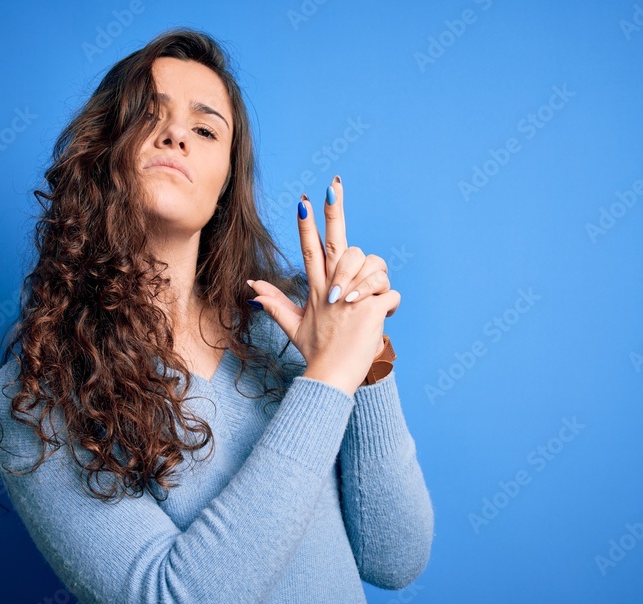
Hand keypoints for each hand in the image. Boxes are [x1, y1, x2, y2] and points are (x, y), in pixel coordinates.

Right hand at [248, 176, 400, 395]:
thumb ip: (274, 303)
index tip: (304, 201)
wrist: (331, 377)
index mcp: (316, 289)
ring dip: (376, 277)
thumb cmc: (317, 353)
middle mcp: (332, 288)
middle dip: (333, 213)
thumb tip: (251, 286)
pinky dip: (391, 303)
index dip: (307, 225)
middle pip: (334, 243)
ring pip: (372, 264)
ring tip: (369, 299)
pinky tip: (383, 316)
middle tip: (334, 186)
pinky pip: (391, 292)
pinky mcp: (372, 307)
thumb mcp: (293, 327)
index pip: (309, 250)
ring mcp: (352, 296)